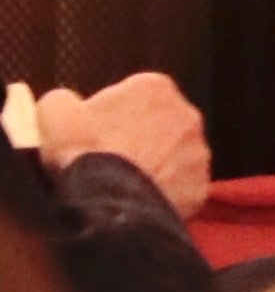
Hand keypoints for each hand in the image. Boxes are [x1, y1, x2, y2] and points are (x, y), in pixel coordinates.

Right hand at [37, 70, 205, 213]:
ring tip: (123, 180)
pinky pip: (181, 186)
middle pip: (158, 123)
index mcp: (154, 87)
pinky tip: (139, 198)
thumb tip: (69, 104)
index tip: (94, 129)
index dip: (111, 112)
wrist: (110, 203)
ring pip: (174, 155)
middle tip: (109, 156)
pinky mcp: (202, 186)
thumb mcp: (54, 111)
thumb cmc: (83, 149)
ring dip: (155, 163)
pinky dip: (164, 191)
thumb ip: (66, 99)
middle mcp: (187, 115)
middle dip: (138, 135)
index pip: (133, 93)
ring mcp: (200, 152)